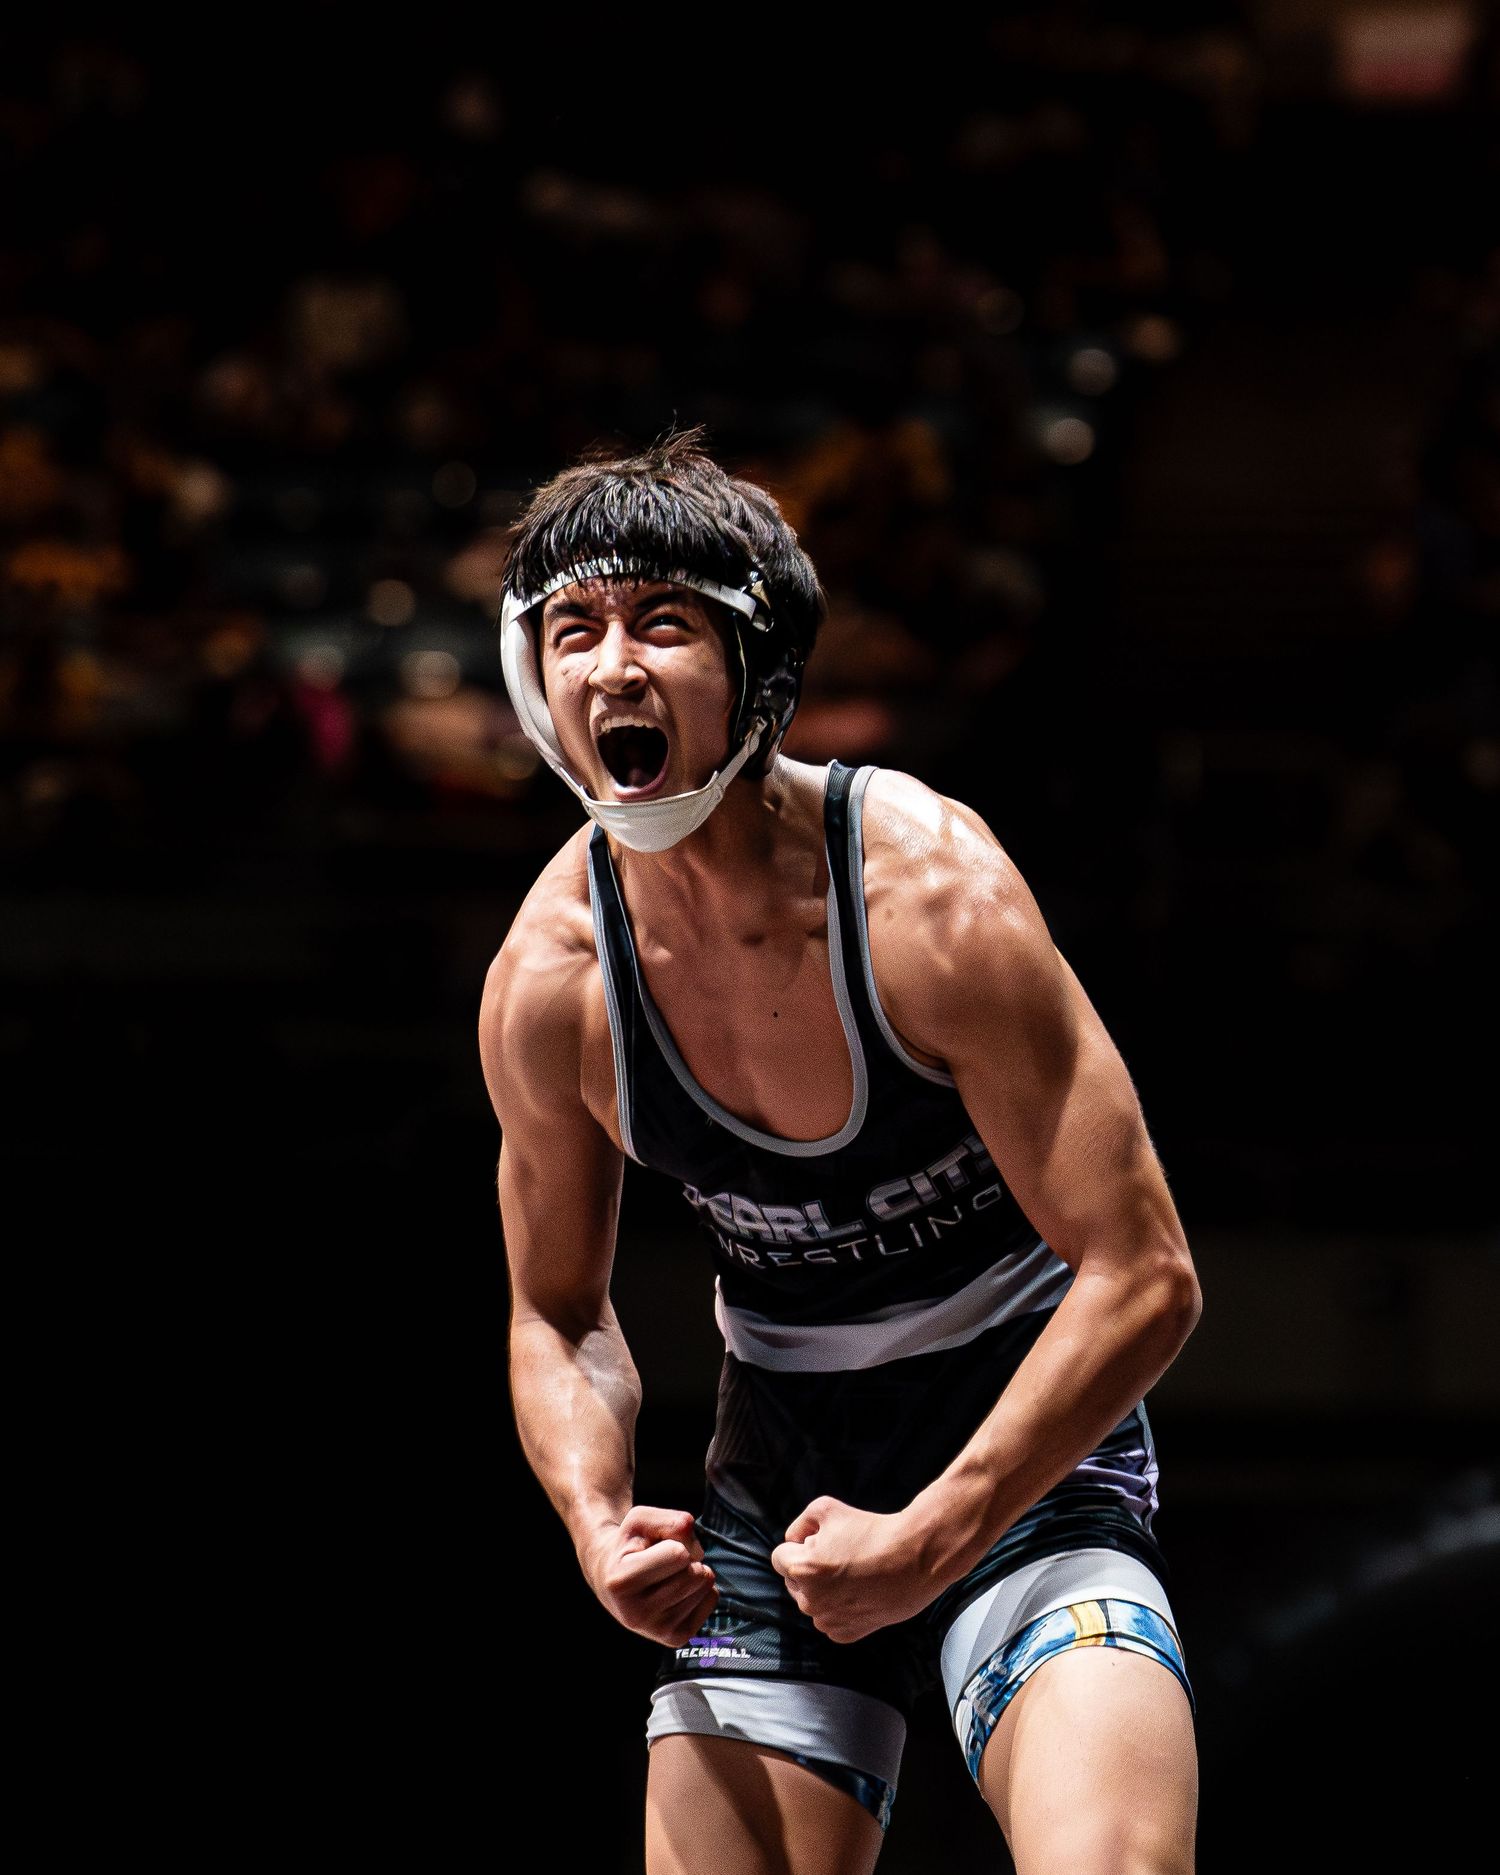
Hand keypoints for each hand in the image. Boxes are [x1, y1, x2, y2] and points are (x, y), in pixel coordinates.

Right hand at [581, 1505, 717, 1645]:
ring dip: (694, 1570)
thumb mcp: (639, 1520)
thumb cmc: (630, 1547)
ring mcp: (657, 1631)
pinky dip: (701, 1588)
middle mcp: (636, 1614)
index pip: (678, 1554)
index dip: (675, 1542)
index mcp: (622, 1582)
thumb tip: (696, 1543)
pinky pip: (712, 1599)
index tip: (655, 1547)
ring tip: (669, 1574)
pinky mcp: (676, 1638)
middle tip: (664, 1561)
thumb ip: (668, 1520)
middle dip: (688, 1558)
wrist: (614, 1581)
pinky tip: (678, 1590)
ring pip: (705, 1586)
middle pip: (694, 1573)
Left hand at [770, 1496, 936, 1642]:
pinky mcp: (845, 1634)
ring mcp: (828, 1621)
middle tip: (840, 1556)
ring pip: (812, 1601)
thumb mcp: (826, 1508)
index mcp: (802, 1569)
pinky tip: (860, 1592)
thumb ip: (799, 1524)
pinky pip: (830, 1620)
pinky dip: (839, 1608)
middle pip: (794, 1581)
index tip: (820, 1542)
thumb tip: (793, 1540)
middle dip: (809, 1569)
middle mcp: (810, 1601)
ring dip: (823, 1590)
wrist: (914, 1559)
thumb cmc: (872, 1531)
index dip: (798, 1546)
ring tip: (853, 1573)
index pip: (779, 1558)